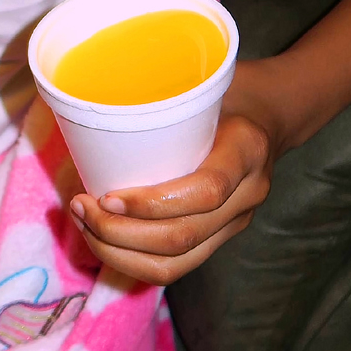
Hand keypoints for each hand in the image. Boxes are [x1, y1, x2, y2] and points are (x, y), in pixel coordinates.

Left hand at [69, 84, 278, 285]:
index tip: (104, 195)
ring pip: (175, 263)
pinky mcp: (219, 237)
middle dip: (119, 233)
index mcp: (247, 150)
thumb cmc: (225, 92)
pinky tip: (102, 238)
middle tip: (80, 207)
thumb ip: (164, 100)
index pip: (205, 192)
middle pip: (182, 237)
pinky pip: (175, 265)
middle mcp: (248, 194)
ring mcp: (235, 222)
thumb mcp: (203, 84)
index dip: (149, 203)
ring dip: (118, 253)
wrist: (269, 113)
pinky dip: (131, 259)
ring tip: (84, 224)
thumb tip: (91, 106)